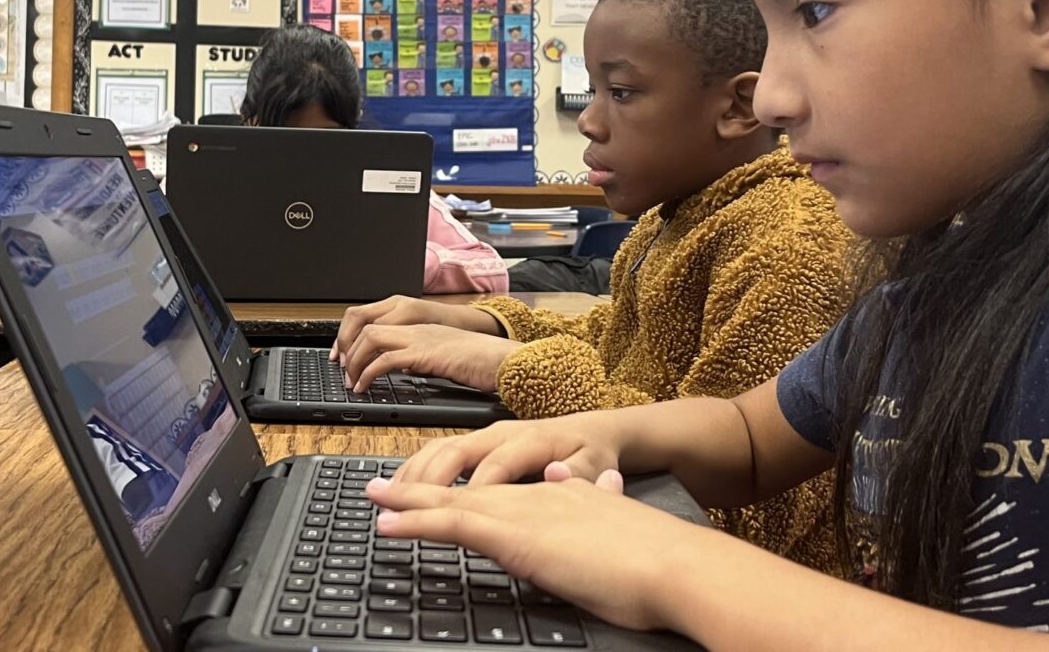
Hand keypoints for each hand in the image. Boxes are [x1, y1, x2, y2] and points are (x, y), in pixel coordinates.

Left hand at [340, 324, 521, 392]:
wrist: (504, 360)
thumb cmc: (482, 363)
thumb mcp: (445, 359)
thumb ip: (423, 360)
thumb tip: (405, 370)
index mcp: (421, 328)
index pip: (377, 324)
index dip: (356, 340)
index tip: (347, 360)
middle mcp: (417, 328)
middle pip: (367, 326)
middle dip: (348, 348)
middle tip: (342, 371)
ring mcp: (420, 338)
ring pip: (371, 338)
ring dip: (355, 360)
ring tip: (351, 382)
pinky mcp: (424, 353)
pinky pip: (384, 359)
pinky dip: (368, 373)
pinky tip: (364, 387)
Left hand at [367, 471, 705, 632]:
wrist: (675, 563)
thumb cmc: (657, 559)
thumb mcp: (621, 520)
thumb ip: (602, 501)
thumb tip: (599, 487)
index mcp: (560, 492)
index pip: (501, 485)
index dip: (465, 484)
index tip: (439, 486)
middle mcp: (536, 492)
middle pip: (467, 485)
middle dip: (424, 485)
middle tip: (386, 484)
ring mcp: (524, 511)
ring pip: (452, 499)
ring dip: (407, 500)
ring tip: (374, 498)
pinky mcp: (517, 537)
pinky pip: (453, 525)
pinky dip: (416, 523)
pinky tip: (389, 525)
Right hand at [392, 413, 629, 486]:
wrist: (596, 428)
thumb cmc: (594, 451)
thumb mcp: (597, 462)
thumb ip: (582, 474)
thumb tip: (558, 474)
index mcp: (532, 440)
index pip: (496, 467)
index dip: (474, 491)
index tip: (454, 516)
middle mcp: (503, 433)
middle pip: (456, 455)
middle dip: (425, 481)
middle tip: (397, 504)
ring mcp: (487, 435)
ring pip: (441, 450)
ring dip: (414, 473)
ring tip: (389, 497)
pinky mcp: (479, 440)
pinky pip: (440, 450)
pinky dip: (418, 468)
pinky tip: (403, 487)